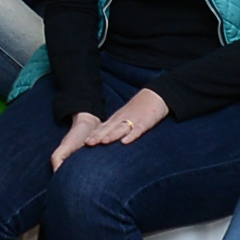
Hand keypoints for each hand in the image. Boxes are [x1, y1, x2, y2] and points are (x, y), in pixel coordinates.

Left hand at [52, 88, 169, 167]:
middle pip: (109, 128)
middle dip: (98, 136)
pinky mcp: (145, 122)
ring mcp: (134, 120)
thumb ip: (115, 126)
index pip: (103, 127)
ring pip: (121, 129)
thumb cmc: (139, 108)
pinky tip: (126, 142)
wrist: (155, 95)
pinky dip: (131, 136)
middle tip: (88, 143)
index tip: (84, 142)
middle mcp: (122, 119)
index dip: (94, 134)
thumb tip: (104, 138)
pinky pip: (137, 130)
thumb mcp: (124, 116)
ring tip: (103, 142)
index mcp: (117, 118)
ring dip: (112, 135)